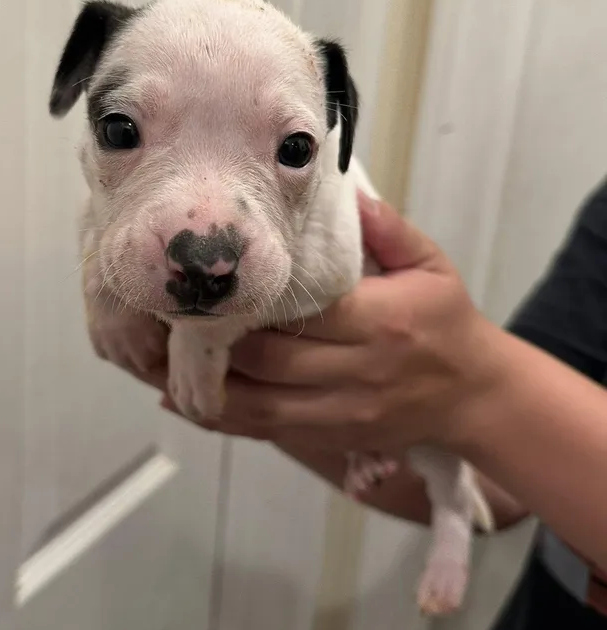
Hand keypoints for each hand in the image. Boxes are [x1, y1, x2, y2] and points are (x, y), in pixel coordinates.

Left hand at [162, 194, 503, 454]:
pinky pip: (266, 431)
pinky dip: (221, 417)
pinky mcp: (332, 437)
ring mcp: (342, 412)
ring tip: (155, 360)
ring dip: (202, 386)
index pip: (302, 314)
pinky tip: (180, 397)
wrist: (474, 395)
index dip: (248, 303)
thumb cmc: (446, 321)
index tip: (207, 283)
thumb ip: (389, 230)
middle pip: (268, 361)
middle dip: (212, 341)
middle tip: (166, 315)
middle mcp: (357, 372)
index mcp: (380, 322)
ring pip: (258, 406)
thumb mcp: (432, 265)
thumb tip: (347, 192)